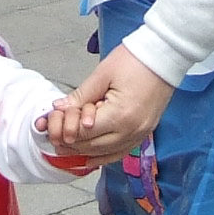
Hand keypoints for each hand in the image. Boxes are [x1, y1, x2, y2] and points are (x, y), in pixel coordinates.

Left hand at [45, 42, 173, 159]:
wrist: (164, 56)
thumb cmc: (135, 60)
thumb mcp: (102, 75)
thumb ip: (79, 96)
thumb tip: (58, 108)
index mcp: (120, 115)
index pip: (83, 132)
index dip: (63, 130)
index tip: (49, 125)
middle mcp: (131, 131)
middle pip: (92, 146)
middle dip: (69, 143)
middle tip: (52, 136)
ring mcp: (140, 134)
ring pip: (105, 153)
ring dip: (83, 151)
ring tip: (64, 145)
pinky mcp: (144, 133)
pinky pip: (120, 152)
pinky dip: (103, 156)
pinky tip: (88, 157)